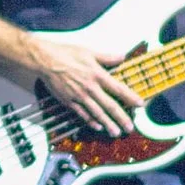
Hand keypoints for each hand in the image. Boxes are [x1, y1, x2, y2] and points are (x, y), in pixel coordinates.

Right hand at [28, 43, 148, 135]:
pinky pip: (82, 113)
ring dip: (108, 124)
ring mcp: (79, 96)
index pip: (118, 89)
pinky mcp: (68, 101)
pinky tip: (97, 127)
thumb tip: (122, 57)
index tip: (140, 105)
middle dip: (121, 118)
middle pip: (109, 105)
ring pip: (97, 113)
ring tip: (116, 132)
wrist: (45, 60)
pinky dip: (90, 121)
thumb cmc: (66, 53)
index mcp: (97, 74)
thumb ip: (106, 57)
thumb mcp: (88, 52)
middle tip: (130, 127)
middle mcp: (90, 88)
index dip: (130, 97)